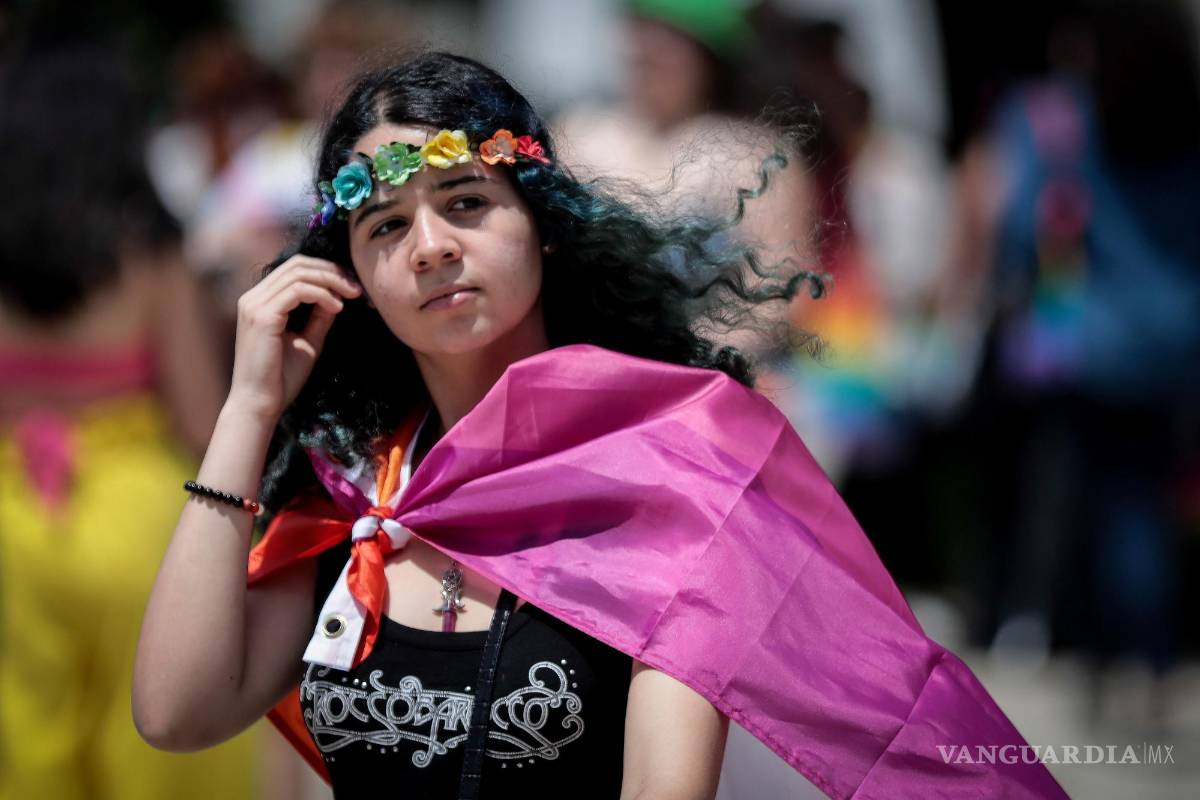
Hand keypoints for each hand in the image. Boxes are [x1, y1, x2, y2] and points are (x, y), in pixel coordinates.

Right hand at [227, 255, 361, 420]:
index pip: (294, 268)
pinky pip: (298, 291)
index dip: (326, 270)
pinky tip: (338, 307)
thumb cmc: (282, 377)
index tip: (353, 286)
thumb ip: (319, 315)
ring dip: (331, 281)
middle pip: (297, 264)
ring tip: (353, 295)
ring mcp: (254, 305)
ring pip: (299, 273)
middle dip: (332, 271)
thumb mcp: (308, 340)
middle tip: (357, 287)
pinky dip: (322, 294)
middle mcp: (252, 298)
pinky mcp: (261, 316)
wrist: (260, 404)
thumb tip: (338, 294)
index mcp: (260, 301)